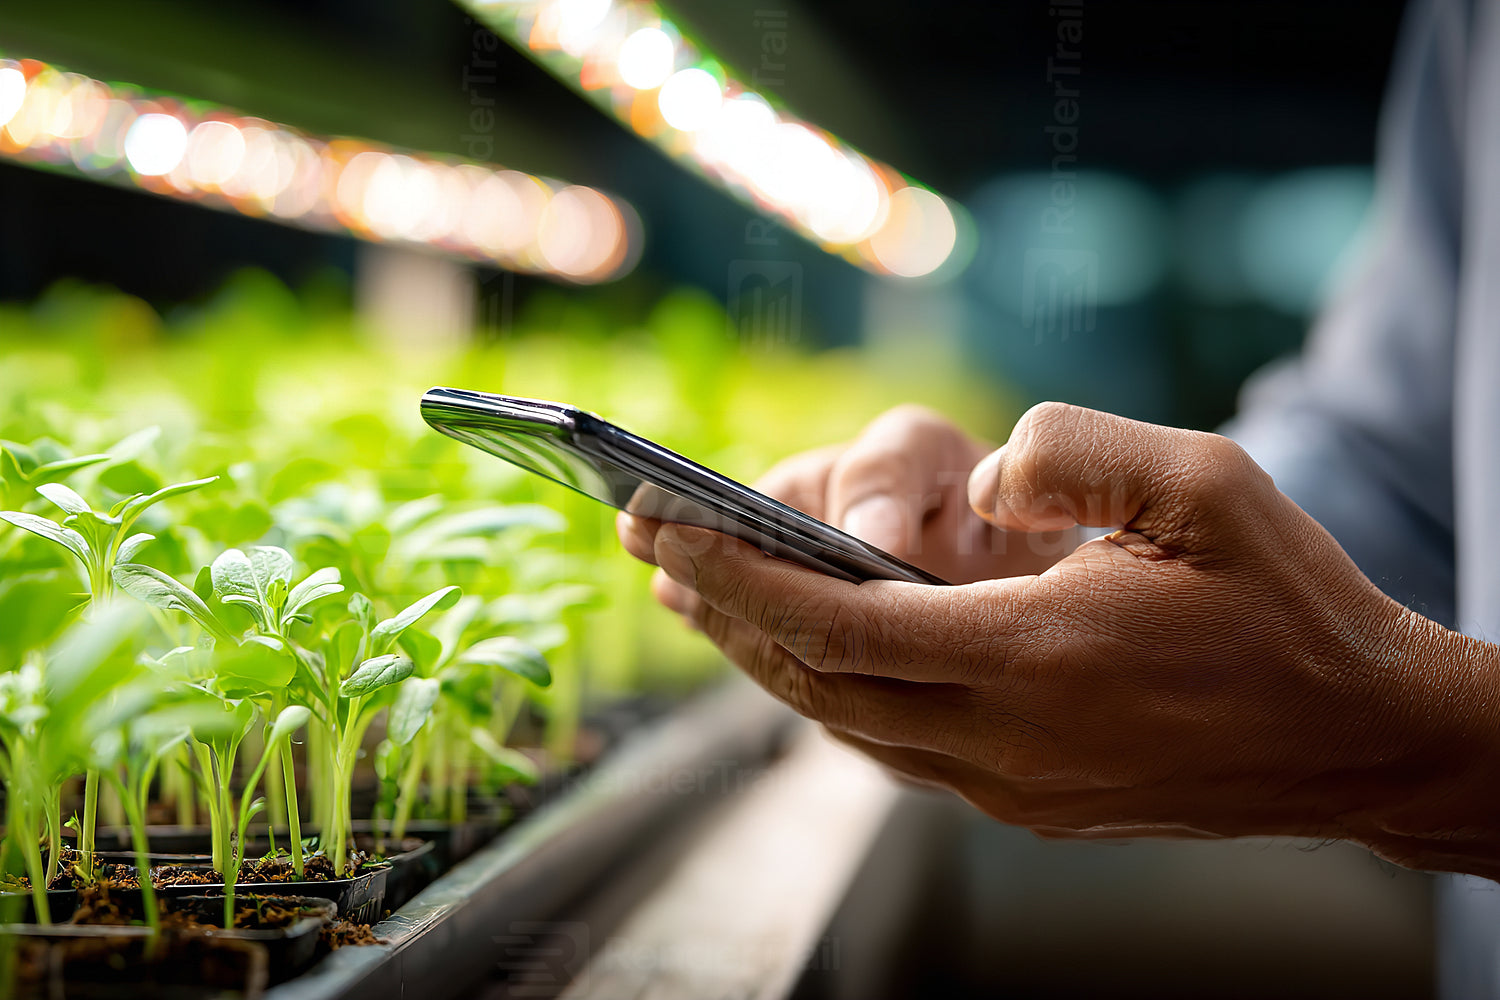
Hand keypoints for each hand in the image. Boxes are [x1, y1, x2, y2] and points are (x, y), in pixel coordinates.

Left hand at [624, 402, 1499, 877]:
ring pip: (849, 726)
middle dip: (725, 615)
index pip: (840, 622)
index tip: (669, 531)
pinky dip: (833, 698)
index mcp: (1035, 658)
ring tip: (705, 605)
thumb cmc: (1288, 605)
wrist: (1358, 739)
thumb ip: (1076, 453)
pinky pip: (895, 750)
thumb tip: (983, 477)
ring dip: (768, 662)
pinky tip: (812, 660)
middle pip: (819, 682)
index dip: (742, 576)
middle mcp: (1005, 739)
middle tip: (654, 559)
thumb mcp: (1203, 485)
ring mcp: (1012, 786)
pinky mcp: (1029, 804)